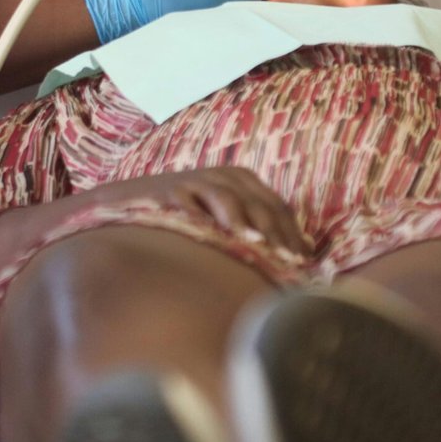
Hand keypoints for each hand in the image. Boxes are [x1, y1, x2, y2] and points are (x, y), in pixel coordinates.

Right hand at [106, 167, 309, 257]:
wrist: (133, 203)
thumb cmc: (188, 216)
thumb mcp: (228, 217)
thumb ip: (262, 228)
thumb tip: (307, 250)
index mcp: (244, 181)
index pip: (277, 207)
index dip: (292, 234)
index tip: (303, 264)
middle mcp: (224, 177)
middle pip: (259, 203)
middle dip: (276, 234)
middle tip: (289, 262)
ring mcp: (197, 181)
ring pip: (230, 199)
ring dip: (246, 223)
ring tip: (260, 246)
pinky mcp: (172, 190)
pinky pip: (193, 201)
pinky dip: (206, 217)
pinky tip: (215, 234)